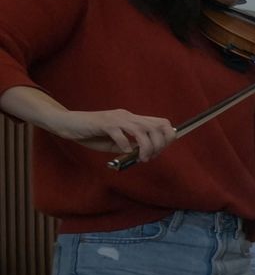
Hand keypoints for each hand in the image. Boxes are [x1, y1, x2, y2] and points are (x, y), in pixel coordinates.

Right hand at [55, 109, 175, 160]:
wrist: (68, 124)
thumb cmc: (91, 134)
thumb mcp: (116, 142)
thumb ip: (131, 145)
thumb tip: (146, 154)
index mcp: (132, 119)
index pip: (161, 122)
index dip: (166, 137)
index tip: (160, 150)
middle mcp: (127, 116)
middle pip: (155, 127)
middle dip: (159, 144)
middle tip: (150, 157)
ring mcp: (116, 118)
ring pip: (141, 130)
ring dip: (145, 147)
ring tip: (142, 158)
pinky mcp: (103, 123)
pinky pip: (120, 134)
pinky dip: (125, 145)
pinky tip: (123, 152)